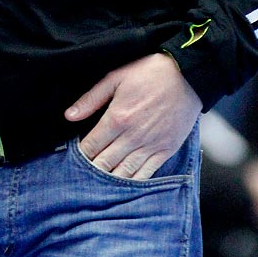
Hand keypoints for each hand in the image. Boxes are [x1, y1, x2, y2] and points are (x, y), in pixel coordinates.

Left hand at [65, 52, 201, 178]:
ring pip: (123, 173)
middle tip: (81, 173)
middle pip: (104, 164)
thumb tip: (69, 116)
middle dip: (90, 170)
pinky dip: (132, 182)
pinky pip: (146, 174)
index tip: (74, 156)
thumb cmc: (150, 73)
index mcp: (117, 118)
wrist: (188, 76)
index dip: (79, 154)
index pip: (90, 146)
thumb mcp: (116, 77)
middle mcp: (132, 136)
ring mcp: (150, 146)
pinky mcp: (165, 150)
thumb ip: (91, 98)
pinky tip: (123, 184)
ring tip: (98, 183)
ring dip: (109, 179)